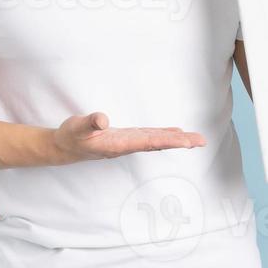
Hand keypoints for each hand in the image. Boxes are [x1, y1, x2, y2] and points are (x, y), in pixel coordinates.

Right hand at [53, 112, 205, 162]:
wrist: (64, 148)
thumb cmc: (70, 137)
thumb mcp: (76, 127)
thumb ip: (89, 123)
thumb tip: (102, 120)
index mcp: (119, 144)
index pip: (149, 142)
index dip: (168, 140)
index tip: (186, 142)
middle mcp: (128, 145)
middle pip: (159, 143)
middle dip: (180, 142)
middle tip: (202, 141)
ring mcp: (128, 142)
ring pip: (157, 141)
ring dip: (176, 140)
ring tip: (195, 139)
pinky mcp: (126, 138)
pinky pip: (150, 138)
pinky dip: (164, 135)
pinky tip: (174, 134)